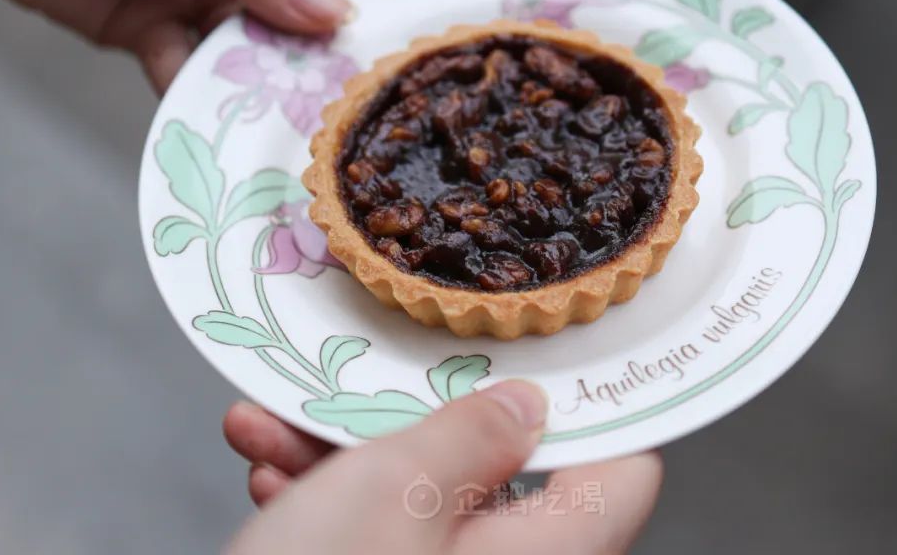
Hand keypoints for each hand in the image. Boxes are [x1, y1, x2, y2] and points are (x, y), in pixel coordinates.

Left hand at [0, 0, 411, 90]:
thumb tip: (331, 17)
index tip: (445, 25)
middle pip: (318, 10)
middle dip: (342, 54)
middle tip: (376, 104)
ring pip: (259, 53)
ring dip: (275, 89)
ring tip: (305, 131)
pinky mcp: (151, 27)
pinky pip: (189, 73)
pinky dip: (202, 103)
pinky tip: (223, 130)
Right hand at [223, 381, 661, 553]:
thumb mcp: (393, 490)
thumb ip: (472, 434)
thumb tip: (526, 405)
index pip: (623, 474)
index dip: (590, 410)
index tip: (538, 360)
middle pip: (500, 478)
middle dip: (416, 423)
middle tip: (369, 386)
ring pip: (426, 507)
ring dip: (349, 460)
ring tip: (278, 427)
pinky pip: (387, 545)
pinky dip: (334, 510)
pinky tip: (273, 476)